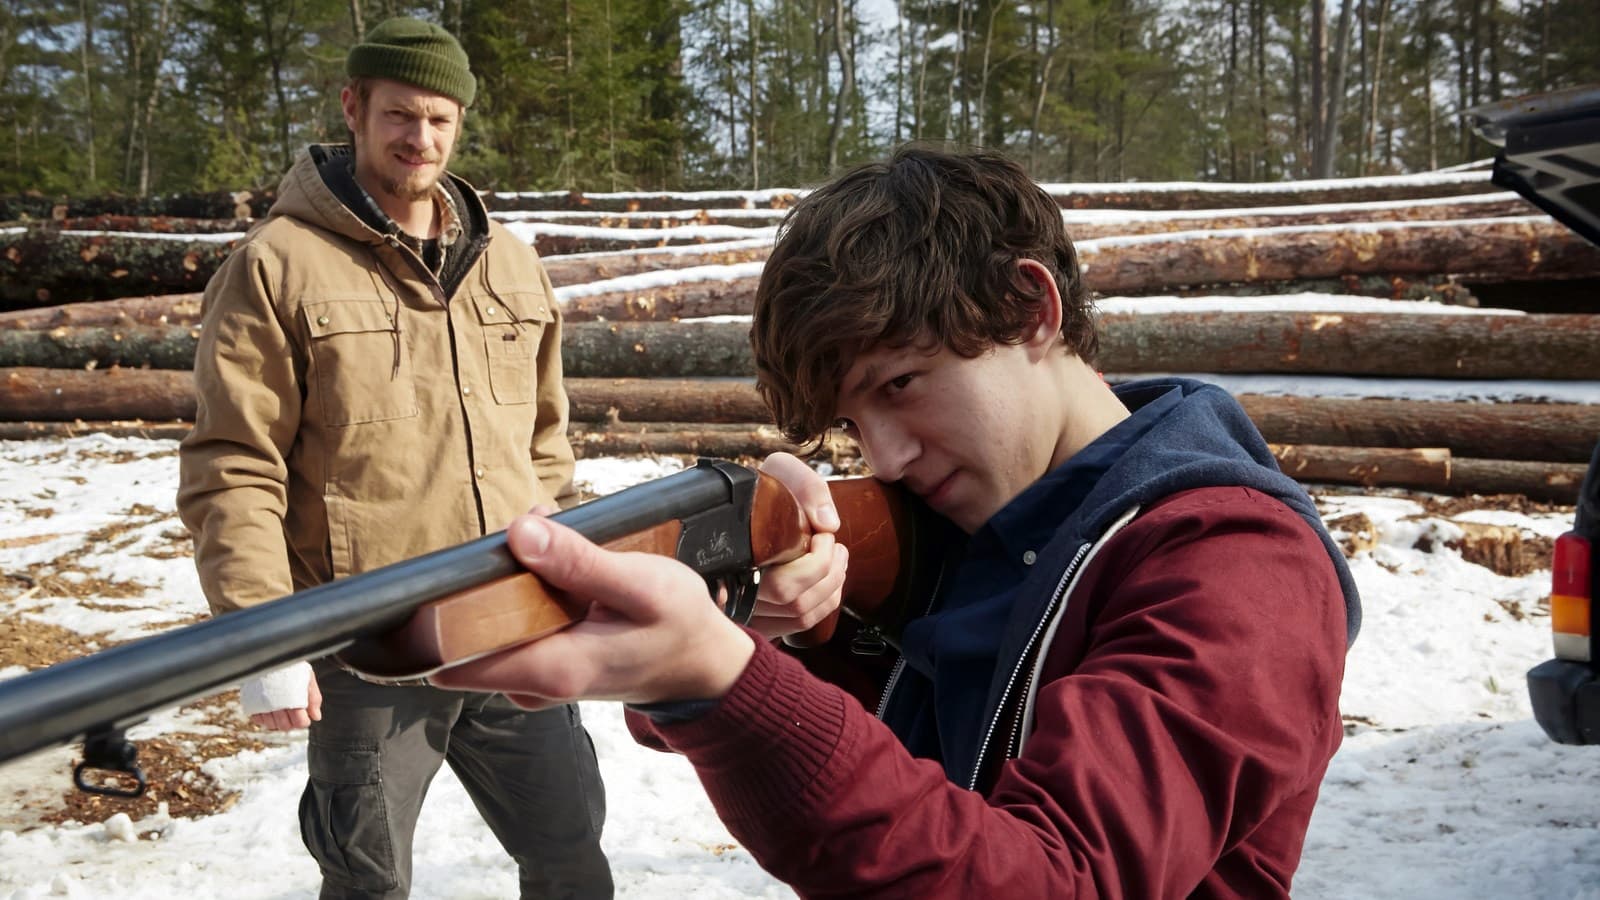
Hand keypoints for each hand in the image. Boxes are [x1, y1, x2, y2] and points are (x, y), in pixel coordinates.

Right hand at [248, 670, 322, 730]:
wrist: (269, 654)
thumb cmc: (291, 666)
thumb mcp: (307, 677)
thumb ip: (313, 698)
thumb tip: (316, 716)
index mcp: (292, 697)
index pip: (300, 722)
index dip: (304, 722)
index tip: (304, 716)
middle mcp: (275, 703)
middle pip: (285, 727)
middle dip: (292, 723)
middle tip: (294, 713)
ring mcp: (261, 704)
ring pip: (271, 725)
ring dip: (278, 721)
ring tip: (283, 709)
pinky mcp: (251, 703)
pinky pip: (258, 720)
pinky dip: (265, 717)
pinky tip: (271, 708)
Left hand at [429, 513, 756, 707]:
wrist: (703, 664)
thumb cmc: (678, 625)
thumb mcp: (641, 585)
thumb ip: (580, 563)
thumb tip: (520, 535)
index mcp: (550, 669)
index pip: (452, 660)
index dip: (433, 618)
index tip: (448, 572)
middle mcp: (533, 682)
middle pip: (464, 636)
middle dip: (484, 580)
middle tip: (529, 533)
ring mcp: (536, 678)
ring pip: (489, 628)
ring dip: (508, 582)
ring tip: (552, 541)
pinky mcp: (545, 665)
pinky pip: (512, 628)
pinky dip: (526, 594)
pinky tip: (562, 566)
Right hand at [747, 452, 847, 639]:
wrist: (741, 501)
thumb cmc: (761, 487)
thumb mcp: (781, 470)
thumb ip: (807, 488)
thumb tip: (828, 525)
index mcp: (733, 559)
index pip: (781, 586)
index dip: (815, 565)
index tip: (822, 535)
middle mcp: (731, 595)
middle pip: (795, 604)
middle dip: (829, 572)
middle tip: (834, 544)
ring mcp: (743, 611)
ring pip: (799, 617)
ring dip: (831, 588)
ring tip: (837, 557)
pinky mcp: (756, 618)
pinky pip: (797, 625)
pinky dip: (823, 604)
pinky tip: (828, 578)